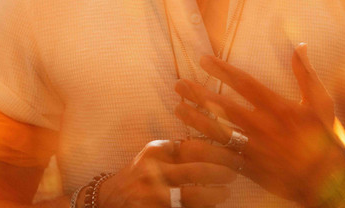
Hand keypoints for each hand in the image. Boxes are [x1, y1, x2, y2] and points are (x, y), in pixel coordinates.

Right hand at [97, 138, 238, 207]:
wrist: (112, 199)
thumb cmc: (139, 174)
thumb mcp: (152, 155)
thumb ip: (174, 149)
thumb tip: (207, 143)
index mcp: (154, 154)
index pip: (190, 149)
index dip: (215, 153)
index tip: (230, 155)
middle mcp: (153, 174)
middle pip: (195, 172)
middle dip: (219, 173)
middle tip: (232, 174)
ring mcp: (154, 197)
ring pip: (192, 197)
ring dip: (214, 196)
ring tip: (224, 192)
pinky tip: (210, 206)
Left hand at [174, 44, 344, 205]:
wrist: (332, 184)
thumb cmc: (326, 140)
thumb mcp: (321, 104)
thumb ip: (306, 74)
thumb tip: (299, 44)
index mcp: (279, 108)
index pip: (244, 84)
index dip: (222, 70)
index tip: (203, 60)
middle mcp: (264, 127)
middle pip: (224, 107)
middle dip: (199, 95)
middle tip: (179, 84)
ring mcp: (255, 150)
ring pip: (219, 132)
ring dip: (196, 119)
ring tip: (177, 107)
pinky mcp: (252, 170)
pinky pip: (223, 159)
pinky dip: (205, 151)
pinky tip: (188, 142)